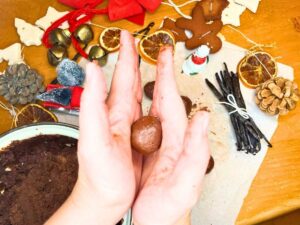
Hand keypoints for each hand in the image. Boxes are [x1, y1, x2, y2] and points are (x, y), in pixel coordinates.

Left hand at [45, 30, 141, 224]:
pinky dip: (147, 101)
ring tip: (141, 61)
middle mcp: (120, 117)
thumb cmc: (99, 174)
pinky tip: (148, 97)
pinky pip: (144, 115)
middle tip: (134, 42)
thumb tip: (92, 69)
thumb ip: (92, 105)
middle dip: (131, 61)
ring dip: (138, 77)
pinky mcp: (136, 140)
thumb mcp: (93, 138)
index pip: (120, 78)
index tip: (127, 37)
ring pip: (135, 96)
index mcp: (113, 113)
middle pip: (127, 83)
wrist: (104, 199)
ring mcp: (129, 128)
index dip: (125, 57)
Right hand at [133, 47, 209, 224]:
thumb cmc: (171, 207)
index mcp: (178, 140)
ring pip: (152, 107)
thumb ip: (197, 152)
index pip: (173, 102)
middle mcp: (169, 136)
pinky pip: (141, 122)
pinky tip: (133, 100)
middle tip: (157, 51)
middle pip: (163, 99)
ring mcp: (156, 142)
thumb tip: (203, 116)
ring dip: (148, 86)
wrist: (157, 222)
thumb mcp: (185, 184)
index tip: (164, 55)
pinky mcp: (145, 150)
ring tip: (142, 67)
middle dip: (160, 74)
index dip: (168, 77)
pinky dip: (138, 106)